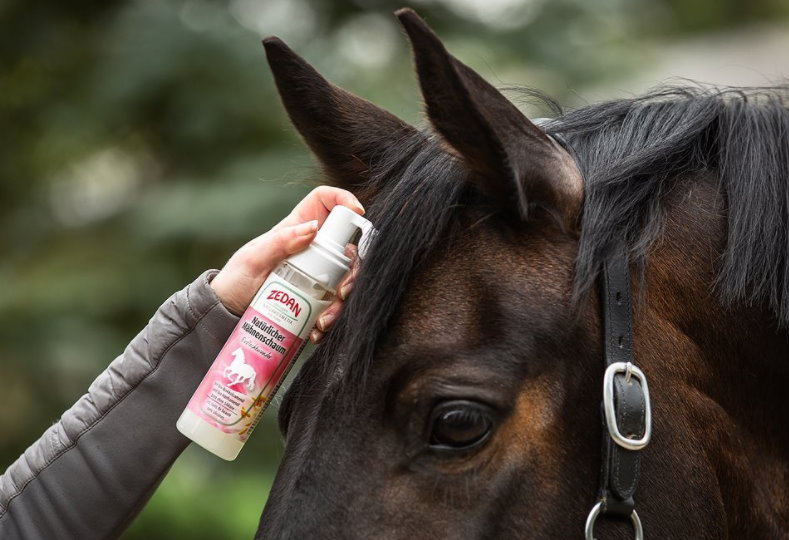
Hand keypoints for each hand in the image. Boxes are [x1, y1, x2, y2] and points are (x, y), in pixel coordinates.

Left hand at [211, 186, 363, 341]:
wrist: (228, 313)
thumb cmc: (236, 280)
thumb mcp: (253, 258)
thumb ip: (281, 241)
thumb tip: (313, 227)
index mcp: (297, 229)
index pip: (326, 202)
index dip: (344, 200)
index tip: (358, 214)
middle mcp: (313, 249)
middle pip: (347, 248)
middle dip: (352, 270)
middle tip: (342, 292)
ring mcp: (317, 273)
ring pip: (346, 279)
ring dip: (343, 301)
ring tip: (323, 321)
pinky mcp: (316, 297)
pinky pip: (335, 304)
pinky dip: (333, 318)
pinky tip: (318, 330)